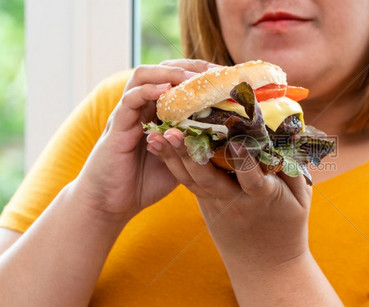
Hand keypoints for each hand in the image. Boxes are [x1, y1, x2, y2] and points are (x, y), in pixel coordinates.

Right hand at [74, 60, 217, 222]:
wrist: (111, 204)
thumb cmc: (145, 182)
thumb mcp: (179, 160)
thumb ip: (195, 145)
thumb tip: (228, 141)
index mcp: (157, 112)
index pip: (177, 79)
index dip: (200, 73)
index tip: (224, 76)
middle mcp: (142, 107)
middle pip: (162, 69)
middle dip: (188, 66)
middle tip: (213, 73)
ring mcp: (127, 114)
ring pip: (143, 76)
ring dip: (169, 73)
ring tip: (191, 78)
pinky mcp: (117, 127)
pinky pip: (130, 100)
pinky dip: (147, 91)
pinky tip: (166, 91)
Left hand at [147, 127, 312, 268]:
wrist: (266, 267)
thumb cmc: (288, 227)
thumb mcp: (301, 200)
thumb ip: (294, 168)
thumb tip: (293, 132)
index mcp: (263, 199)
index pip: (253, 180)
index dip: (244, 162)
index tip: (236, 142)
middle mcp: (235, 202)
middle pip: (209, 179)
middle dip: (190, 155)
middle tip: (174, 131)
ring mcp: (216, 206)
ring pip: (192, 181)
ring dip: (174, 158)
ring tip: (158, 134)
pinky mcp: (205, 206)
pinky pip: (188, 184)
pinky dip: (173, 165)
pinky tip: (159, 146)